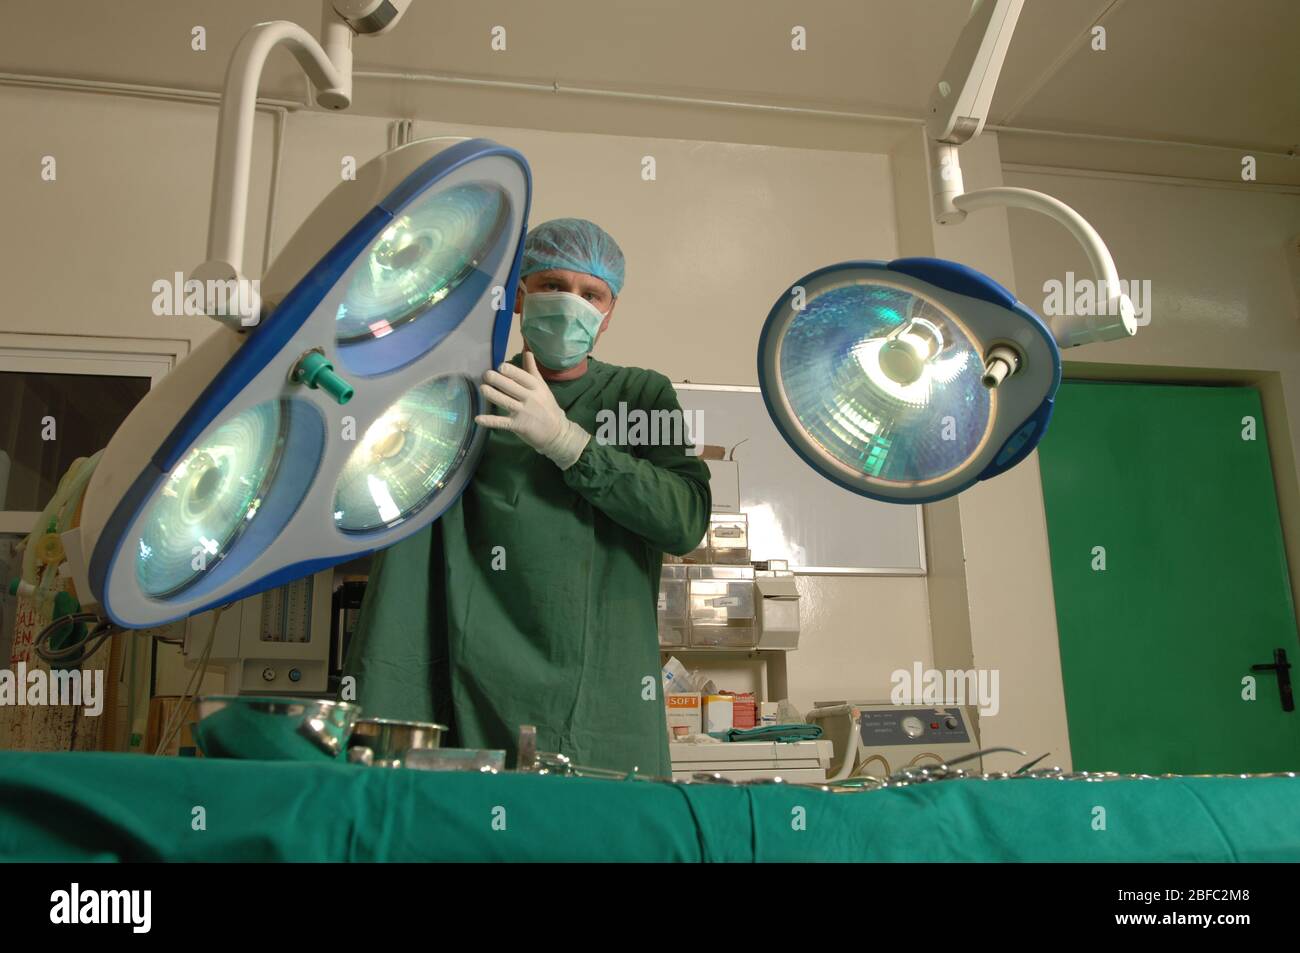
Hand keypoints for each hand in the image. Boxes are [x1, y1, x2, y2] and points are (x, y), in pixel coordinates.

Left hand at [476, 352, 590, 468]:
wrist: (556, 432)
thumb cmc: (547, 406)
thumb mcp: (542, 387)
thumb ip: (532, 370)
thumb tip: (527, 351)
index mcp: (536, 387)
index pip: (523, 377)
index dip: (512, 372)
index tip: (501, 366)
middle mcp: (530, 398)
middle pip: (512, 388)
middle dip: (498, 381)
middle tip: (486, 374)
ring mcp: (524, 413)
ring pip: (506, 402)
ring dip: (493, 395)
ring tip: (482, 388)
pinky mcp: (518, 426)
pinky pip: (502, 422)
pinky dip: (490, 421)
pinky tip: (478, 419)